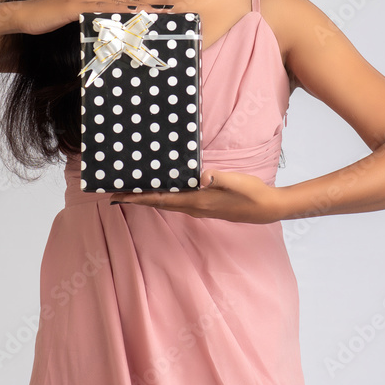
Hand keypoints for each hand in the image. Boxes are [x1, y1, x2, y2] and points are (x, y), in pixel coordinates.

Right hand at [15, 0, 161, 36]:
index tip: (163, 13)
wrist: (24, 14)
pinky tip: (128, 21)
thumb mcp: (75, 11)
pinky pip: (99, 12)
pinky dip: (115, 16)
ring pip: (117, 5)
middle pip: (125, 1)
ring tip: (158, 17)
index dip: (144, 8)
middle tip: (170, 15)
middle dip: (148, 9)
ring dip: (138, 11)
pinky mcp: (74, 6)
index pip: (123, 2)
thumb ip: (95, 4)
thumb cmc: (47, 16)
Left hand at [110, 167, 284, 223]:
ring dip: (150, 198)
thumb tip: (203, 176)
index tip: (120, 197)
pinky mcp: (205, 206)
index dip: (140, 198)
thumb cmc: (252, 194)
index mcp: (198, 201)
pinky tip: (163, 190)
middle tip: (117, 194)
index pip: (162, 199)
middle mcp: (195, 207)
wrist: (267, 209)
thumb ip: (220, 178)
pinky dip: (164, 197)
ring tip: (134, 192)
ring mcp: (200, 208)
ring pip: (168, 203)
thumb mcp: (238, 182)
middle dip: (138, 199)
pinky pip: (178, 202)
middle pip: (160, 203)